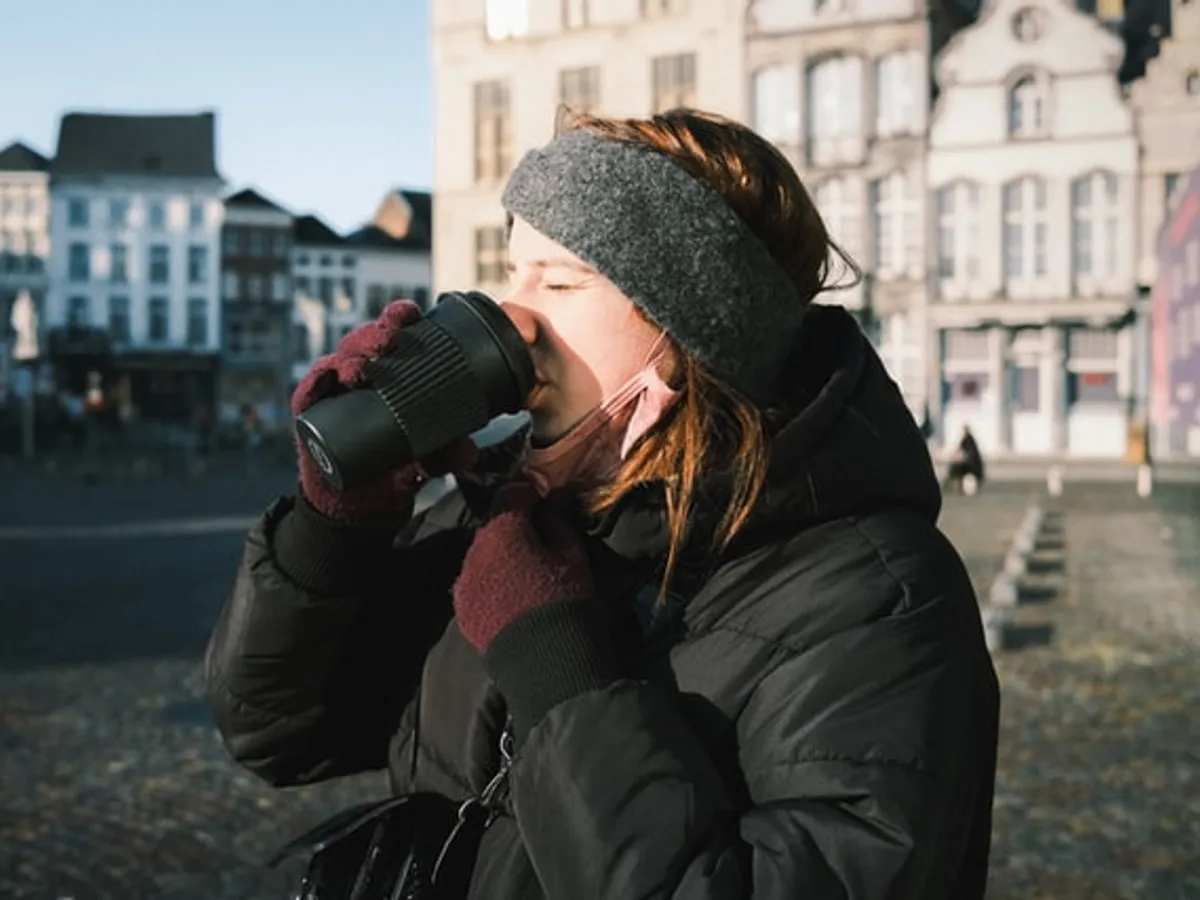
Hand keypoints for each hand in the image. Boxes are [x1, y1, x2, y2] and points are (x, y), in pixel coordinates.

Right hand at [291, 300, 476, 522]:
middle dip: (376, 334)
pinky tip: (327, 377)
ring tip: (363, 367)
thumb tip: (468, 450)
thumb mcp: (426, 461)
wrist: (361, 503)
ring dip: (350, 357)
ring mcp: (333, 392)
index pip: (392, 336)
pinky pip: (310, 391)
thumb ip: (446, 456)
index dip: (399, 319)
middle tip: (391, 340)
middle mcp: (358, 375)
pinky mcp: (310, 413)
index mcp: (388, 373)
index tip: (412, 314)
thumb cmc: (394, 468)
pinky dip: (316, 381)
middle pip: (363, 342)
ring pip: (337, 360)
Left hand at [452, 483, 593, 653]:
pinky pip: (476, 586)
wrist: (546, 664)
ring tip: (525, 579)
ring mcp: (464, 583)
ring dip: (500, 560)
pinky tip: (511, 602)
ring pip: (482, 558)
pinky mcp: (462, 612)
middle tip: (539, 546)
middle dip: (514, 531)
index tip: (546, 505)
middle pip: (494, 528)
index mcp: (502, 530)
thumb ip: (558, 523)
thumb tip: (551, 503)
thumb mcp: (575, 556)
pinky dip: (491, 586)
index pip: (512, 492)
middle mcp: (474, 551)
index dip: (531, 495)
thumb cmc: (567, 602)